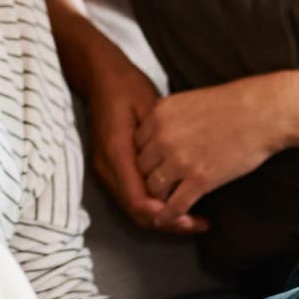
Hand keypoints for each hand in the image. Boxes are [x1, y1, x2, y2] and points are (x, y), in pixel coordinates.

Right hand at [73, 35, 206, 234]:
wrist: (101, 75)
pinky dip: (153, 203)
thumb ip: (160, 143)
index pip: (139, 201)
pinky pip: (131, 195)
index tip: (192, 219)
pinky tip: (175, 197)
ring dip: (162, 215)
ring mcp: (105, 169)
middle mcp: (106, 167)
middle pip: (136, 212)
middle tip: (198, 223)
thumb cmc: (129, 87)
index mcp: (116, 153)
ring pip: (134, 207)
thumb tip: (178, 178)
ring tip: (192, 216)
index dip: (166, 215)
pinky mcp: (110, 167)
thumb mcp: (149, 109)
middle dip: (167, 222)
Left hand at [134, 74, 291, 228]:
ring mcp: (180, 159)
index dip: (146, 157)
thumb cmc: (235, 104)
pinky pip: (175, 205)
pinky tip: (172, 219)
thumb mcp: (190, 101)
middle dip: (150, 177)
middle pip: (141, 167)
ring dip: (160, 198)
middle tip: (161, 185)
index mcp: (160, 114)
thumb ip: (170, 118)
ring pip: (153, 188)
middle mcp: (163, 136)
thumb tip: (161, 132)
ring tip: (167, 202)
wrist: (265, 112)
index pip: (136, 143)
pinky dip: (170, 216)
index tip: (155, 165)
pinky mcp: (200, 179)